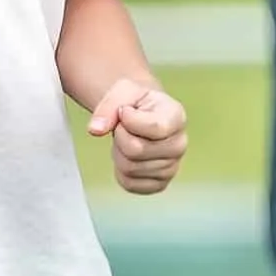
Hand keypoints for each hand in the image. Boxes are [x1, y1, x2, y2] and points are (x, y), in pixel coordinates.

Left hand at [83, 72, 188, 197]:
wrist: (140, 114)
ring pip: (130, 168)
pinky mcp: (160, 184)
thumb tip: (95, 130)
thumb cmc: (134, 101)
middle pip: (137, 150)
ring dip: (119, 152)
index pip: (155, 128)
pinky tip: (128, 156)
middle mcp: (179, 144)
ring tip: (128, 139)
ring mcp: (172, 167)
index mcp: (176, 117)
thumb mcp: (121, 91)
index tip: (126, 111)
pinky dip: (120, 170)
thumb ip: (107, 107)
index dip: (129, 121)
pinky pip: (129, 183)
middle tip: (123, 127)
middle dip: (120, 137)